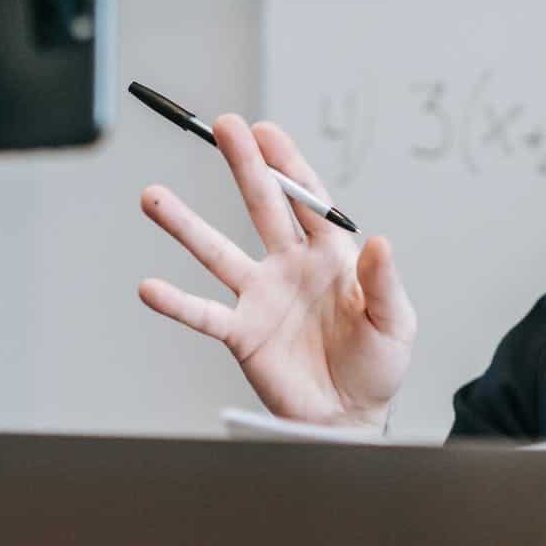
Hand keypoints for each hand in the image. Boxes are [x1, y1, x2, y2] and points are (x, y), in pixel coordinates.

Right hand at [138, 114, 415, 426]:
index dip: (288, 164)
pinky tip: (150, 287)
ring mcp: (261, 297)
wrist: (349, 419)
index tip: (266, 131)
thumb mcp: (395, 323)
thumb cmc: (377, 367)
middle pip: (263, 206)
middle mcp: (290, 267)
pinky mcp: (242, 333)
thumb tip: (378, 241)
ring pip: (218, 252)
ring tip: (153, 196)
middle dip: (245, 165)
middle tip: (223, 127)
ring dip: (185, 225)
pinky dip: (176, 302)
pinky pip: (204, 314)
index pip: (308, 199)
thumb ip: (383, 283)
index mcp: (331, 257)